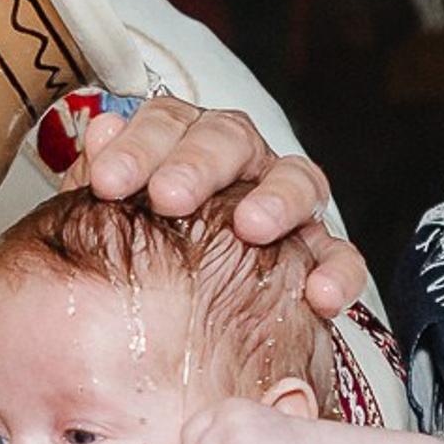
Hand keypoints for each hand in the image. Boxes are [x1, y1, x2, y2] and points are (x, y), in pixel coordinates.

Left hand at [76, 96, 365, 319]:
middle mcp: (243, 163)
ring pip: (298, 180)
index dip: (137, 146)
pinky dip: (337, 271)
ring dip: (278, 199)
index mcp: (185, 144)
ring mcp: (288, 203)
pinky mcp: (321, 253)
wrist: (175, 321)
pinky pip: (340, 256)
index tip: (106, 183)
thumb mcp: (110, 219)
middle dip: (199, 164)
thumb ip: (105, 175)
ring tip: (252, 228)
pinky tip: (320, 297)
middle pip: (230, 138)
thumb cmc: (141, 254)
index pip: (167, 122)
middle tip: (168, 197)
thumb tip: (102, 133)